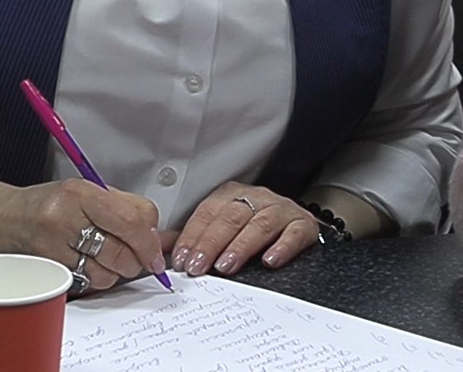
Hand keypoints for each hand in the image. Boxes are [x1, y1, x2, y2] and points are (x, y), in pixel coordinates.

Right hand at [0, 177, 166, 295]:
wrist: (2, 218)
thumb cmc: (47, 205)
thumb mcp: (86, 195)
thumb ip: (127, 212)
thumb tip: (164, 239)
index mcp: (81, 192)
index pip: (134, 218)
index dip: (150, 240)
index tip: (154, 251)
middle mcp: (65, 216)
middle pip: (124, 251)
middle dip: (134, 260)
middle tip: (129, 256)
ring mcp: (53, 244)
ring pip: (107, 274)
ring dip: (111, 273)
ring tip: (99, 258)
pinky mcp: (46, 268)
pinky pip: (86, 284)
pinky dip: (92, 280)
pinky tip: (82, 265)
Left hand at [168, 182, 318, 277]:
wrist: (299, 224)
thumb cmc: (253, 226)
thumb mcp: (222, 225)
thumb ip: (193, 236)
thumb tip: (159, 245)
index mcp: (231, 195)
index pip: (207, 213)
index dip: (192, 236)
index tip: (181, 259)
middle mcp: (256, 198)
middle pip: (230, 218)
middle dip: (211, 243)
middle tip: (198, 266)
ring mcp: (281, 209)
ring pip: (259, 224)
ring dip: (240, 246)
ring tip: (226, 266)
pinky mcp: (303, 224)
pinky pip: (293, 233)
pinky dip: (282, 247)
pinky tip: (269, 261)